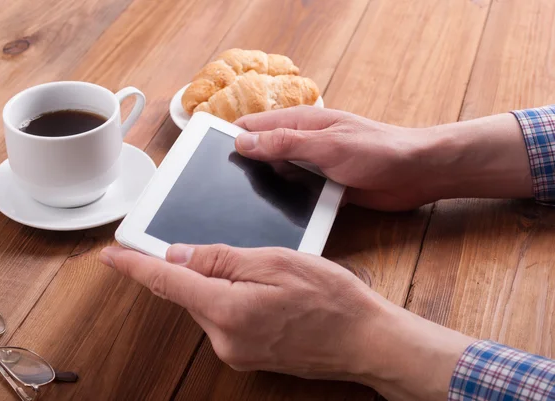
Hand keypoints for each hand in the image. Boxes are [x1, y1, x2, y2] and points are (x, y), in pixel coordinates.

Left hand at [100, 245, 473, 400]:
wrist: (366, 340)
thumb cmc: (330, 298)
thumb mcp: (276, 261)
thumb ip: (221, 258)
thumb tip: (179, 254)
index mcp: (227, 310)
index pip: (166, 281)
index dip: (135, 265)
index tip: (111, 254)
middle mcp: (225, 338)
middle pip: (190, 291)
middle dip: (202, 267)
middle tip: (245, 255)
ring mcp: (237, 352)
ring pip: (210, 304)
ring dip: (224, 284)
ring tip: (271, 278)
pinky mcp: (249, 356)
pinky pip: (227, 320)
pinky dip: (235, 301)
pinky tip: (270, 295)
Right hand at [234, 106, 531, 210]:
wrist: (417, 174)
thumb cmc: (378, 151)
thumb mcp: (327, 145)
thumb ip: (284, 143)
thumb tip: (242, 141)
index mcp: (301, 123)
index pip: (253, 127)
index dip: (229, 139)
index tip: (205, 158)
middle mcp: (302, 143)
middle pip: (261, 153)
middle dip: (243, 167)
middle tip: (220, 191)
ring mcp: (312, 165)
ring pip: (276, 176)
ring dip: (264, 187)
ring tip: (242, 206)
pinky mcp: (323, 187)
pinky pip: (295, 193)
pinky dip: (284, 201)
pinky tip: (273, 215)